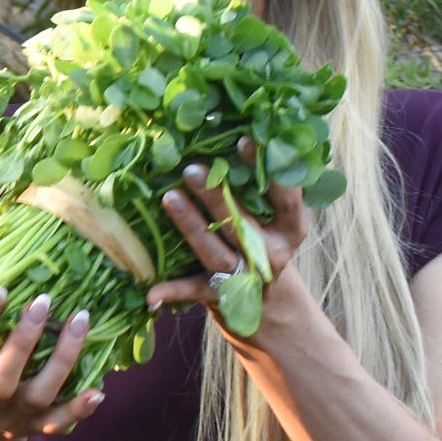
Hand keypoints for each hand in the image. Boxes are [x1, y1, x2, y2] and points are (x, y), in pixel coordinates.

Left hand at [145, 145, 312, 336]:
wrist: (270, 307)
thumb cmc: (266, 244)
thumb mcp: (277, 219)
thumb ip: (262, 188)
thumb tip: (237, 133)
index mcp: (291, 228)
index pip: (286, 198)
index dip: (267, 171)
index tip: (244, 141)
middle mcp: (271, 253)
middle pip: (242, 222)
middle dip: (216, 196)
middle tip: (191, 168)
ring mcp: (245, 276)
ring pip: (215, 250)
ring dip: (191, 225)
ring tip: (169, 197)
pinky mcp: (220, 295)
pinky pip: (193, 290)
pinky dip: (171, 291)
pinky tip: (150, 293)